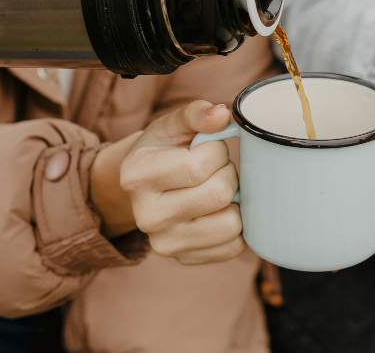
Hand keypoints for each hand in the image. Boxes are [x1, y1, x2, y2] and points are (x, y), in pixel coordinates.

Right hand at [119, 101, 244, 264]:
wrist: (144, 188)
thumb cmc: (163, 150)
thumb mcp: (172, 125)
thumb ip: (196, 114)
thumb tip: (222, 114)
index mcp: (137, 176)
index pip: (198, 166)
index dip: (216, 151)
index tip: (209, 148)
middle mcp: (146, 216)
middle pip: (218, 194)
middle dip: (227, 173)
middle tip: (215, 169)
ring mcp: (165, 243)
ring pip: (231, 224)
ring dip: (234, 201)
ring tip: (216, 189)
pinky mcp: (185, 259)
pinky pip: (234, 246)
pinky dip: (236, 226)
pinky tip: (219, 211)